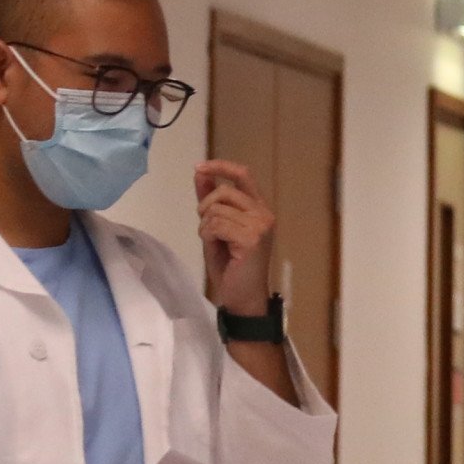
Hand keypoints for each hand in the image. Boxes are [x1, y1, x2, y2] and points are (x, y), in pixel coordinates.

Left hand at [196, 159, 276, 311]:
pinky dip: (207, 235)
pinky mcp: (252, 239)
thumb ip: (211, 200)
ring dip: (205, 226)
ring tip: (213, 242)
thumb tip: (200, 173)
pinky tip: (215, 247)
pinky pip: (217, 225)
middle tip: (205, 227)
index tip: (199, 168)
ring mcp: (260, 226)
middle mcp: (264, 213)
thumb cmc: (232, 266)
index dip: (221, 166)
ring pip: (217, 210)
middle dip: (205, 206)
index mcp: (259, 208)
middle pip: (225, 191)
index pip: (243, 174)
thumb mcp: (217, 227)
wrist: (242, 297)